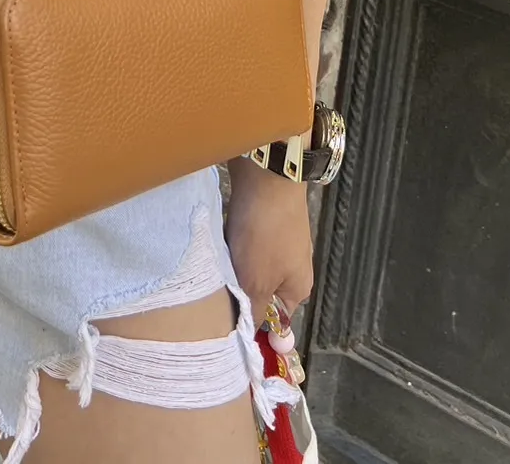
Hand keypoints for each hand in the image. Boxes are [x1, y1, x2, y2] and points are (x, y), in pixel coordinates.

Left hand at [225, 158, 313, 327]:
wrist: (266, 174)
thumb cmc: (265, 233)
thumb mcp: (257, 281)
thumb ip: (254, 310)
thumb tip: (250, 335)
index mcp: (298, 288)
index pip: (274, 319)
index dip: (252, 323)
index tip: (227, 326)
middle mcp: (291, 266)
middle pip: (257, 290)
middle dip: (236, 290)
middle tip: (215, 292)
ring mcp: (277, 240)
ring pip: (246, 266)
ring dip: (229, 265)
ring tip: (212, 264)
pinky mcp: (262, 219)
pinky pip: (241, 242)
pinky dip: (229, 243)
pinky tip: (216, 240)